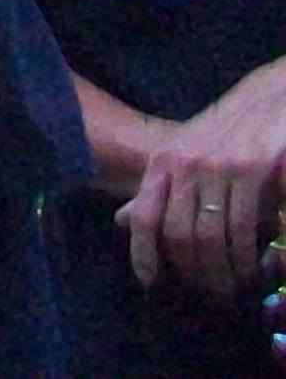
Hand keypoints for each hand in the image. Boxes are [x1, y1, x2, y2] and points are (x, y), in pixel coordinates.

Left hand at [121, 66, 285, 301]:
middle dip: (194, 273)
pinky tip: (254, 268)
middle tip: (211, 294)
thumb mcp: (187, 156)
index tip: (150, 283)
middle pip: (178, 234)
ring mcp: (216, 166)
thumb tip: (123, 221)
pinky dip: (247, 256)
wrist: (272, 99)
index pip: (144, 215)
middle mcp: (184, 164)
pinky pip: (242, 226)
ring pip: (209, 236)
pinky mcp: (251, 169)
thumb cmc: (229, 132)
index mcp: (164, 161)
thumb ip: (160, 191)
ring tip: (233, 289)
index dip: (142, 253)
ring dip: (222, 272)